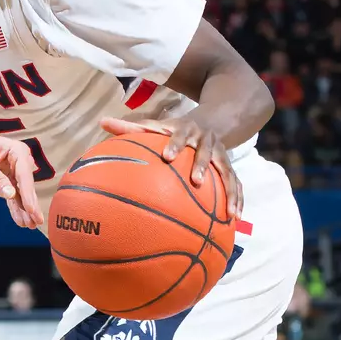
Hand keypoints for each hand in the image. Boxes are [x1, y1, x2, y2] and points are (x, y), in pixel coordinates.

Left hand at [0, 124, 41, 227]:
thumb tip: (10, 194)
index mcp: (17, 152)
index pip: (24, 175)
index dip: (27, 193)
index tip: (31, 209)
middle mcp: (20, 163)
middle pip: (27, 187)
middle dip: (31, 205)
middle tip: (37, 221)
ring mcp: (15, 174)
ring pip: (22, 195)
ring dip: (25, 211)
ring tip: (29, 225)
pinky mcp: (8, 184)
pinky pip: (13, 199)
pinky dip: (16, 210)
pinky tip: (21, 221)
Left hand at [101, 116, 242, 219]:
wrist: (211, 121)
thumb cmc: (174, 130)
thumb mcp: (156, 125)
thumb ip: (130, 127)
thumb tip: (102, 122)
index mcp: (185, 131)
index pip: (178, 136)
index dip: (174, 144)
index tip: (167, 156)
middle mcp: (205, 141)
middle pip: (205, 153)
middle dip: (202, 166)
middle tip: (196, 181)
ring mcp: (220, 154)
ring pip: (227, 171)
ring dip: (229, 190)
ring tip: (228, 212)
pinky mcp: (229, 165)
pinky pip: (236, 183)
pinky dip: (238, 199)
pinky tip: (235, 218)